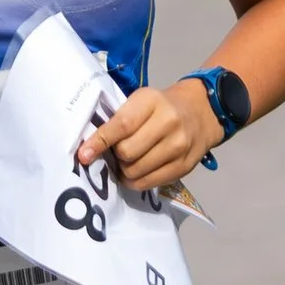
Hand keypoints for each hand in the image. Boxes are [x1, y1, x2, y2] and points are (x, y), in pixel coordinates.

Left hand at [77, 78, 219, 197]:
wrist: (200, 112)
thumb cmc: (161, 107)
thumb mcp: (141, 101)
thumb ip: (119, 119)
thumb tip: (91, 148)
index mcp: (152, 101)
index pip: (122, 125)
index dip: (100, 142)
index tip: (84, 155)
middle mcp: (168, 123)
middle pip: (127, 152)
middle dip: (116, 155)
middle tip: (117, 150)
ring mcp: (179, 146)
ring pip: (136, 171)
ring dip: (124, 170)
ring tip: (128, 160)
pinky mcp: (184, 166)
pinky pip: (149, 182)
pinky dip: (135, 181)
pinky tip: (134, 173)